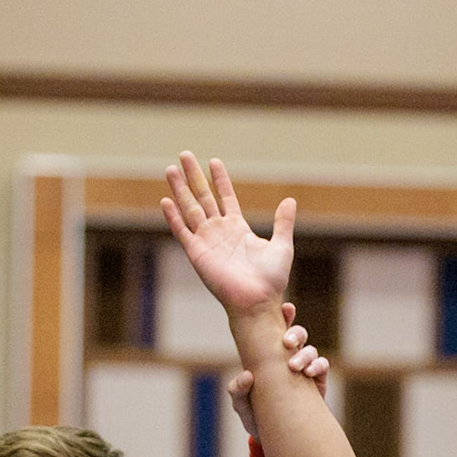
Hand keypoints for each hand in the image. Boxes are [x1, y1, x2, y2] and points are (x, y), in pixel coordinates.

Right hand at [162, 151, 293, 316]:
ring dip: (180, 189)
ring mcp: (206, 241)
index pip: (225, 197)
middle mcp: (219, 232)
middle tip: (184, 154)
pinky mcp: (197, 253)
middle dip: (194, 176)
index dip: (219, 180)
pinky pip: (183, 231)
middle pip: (203, 197)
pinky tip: (166, 200)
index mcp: (238, 228)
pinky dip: (174, 216)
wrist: (258, 302)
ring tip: (170, 168)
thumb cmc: (271, 280)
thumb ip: (283, 222)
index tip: (213, 161)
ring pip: (190, 208)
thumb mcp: (282, 245)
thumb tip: (290, 200)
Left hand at [226, 304, 329, 433]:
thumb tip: (247, 376)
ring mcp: (304, 370)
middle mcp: (288, 358)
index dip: (283, 317)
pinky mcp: (317, 384)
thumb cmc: (256, 418)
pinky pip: (322, 367)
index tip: (287, 309)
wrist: (276, 440)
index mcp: (269, 356)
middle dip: (295, 334)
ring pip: (310, 350)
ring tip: (295, 366)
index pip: (276, 331)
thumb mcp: (241, 406)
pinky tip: (309, 374)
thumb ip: (238, 392)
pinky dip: (318, 366)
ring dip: (305, 353)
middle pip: (297, 335)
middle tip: (287, 342)